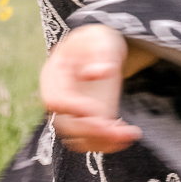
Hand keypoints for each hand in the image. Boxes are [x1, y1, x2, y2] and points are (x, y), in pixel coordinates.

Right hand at [40, 25, 143, 153]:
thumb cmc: (96, 41)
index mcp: (53, 75)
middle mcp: (58, 98)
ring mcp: (72, 113)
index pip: (55, 99)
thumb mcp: (100, 39)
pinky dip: (107, 143)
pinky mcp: (86, 122)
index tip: (95, 111)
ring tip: (127, 135)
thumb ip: (99, 53)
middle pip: (65, 125)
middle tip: (115, 131)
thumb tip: (95, 73)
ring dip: (101, 142)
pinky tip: (127, 136)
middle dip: (91, 131)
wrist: (100, 50)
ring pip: (78, 138)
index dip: (74, 109)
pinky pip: (91, 139)